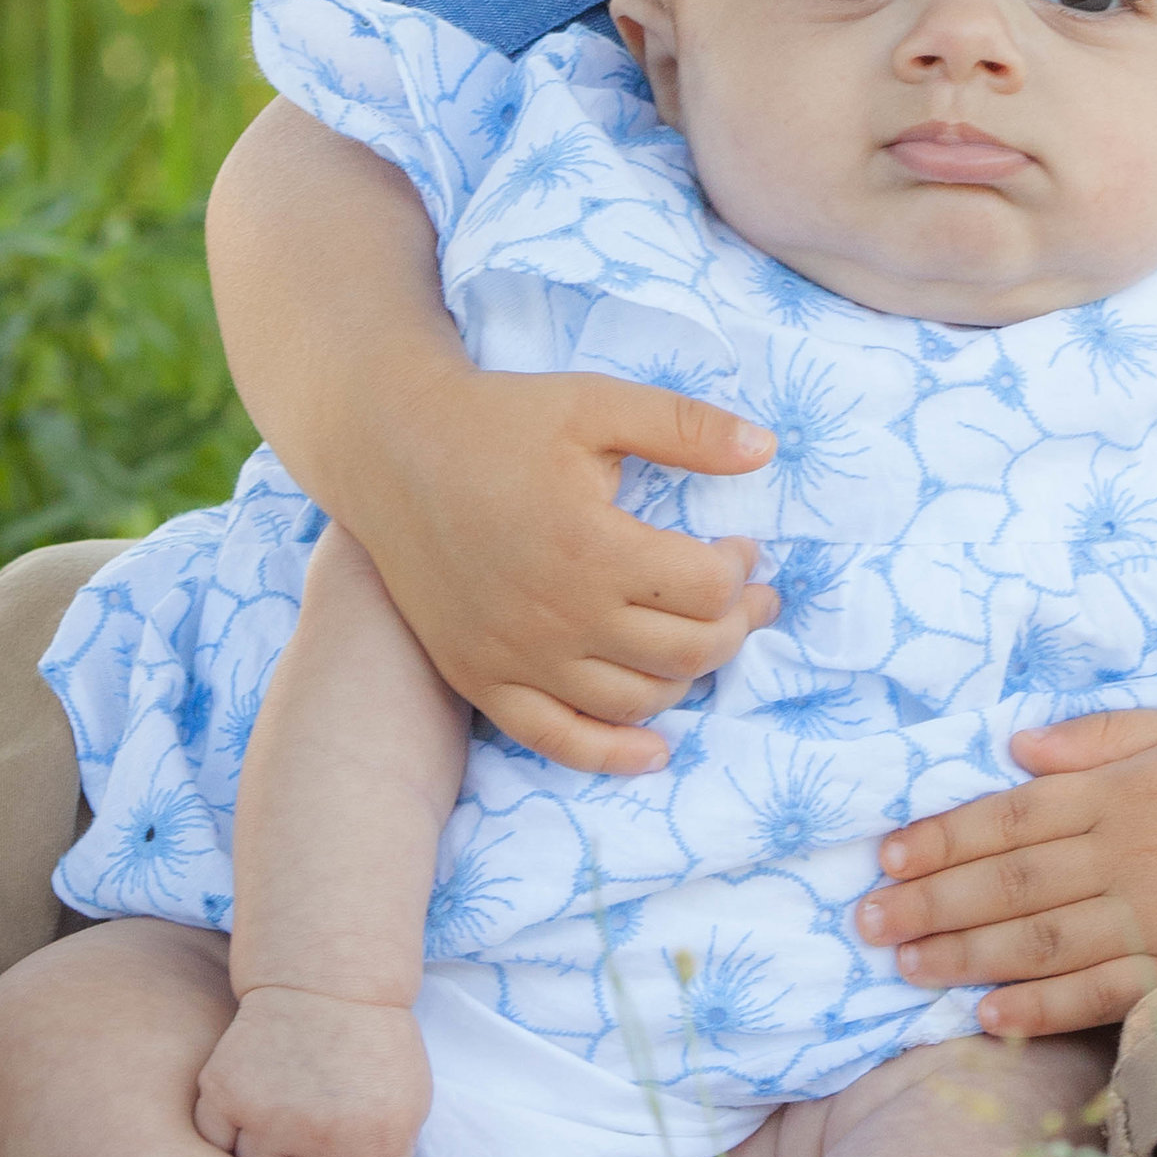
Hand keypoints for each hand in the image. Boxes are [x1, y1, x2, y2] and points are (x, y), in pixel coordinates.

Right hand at [193, 984, 431, 1156]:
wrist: (326, 979)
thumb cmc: (371, 1043)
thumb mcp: (407, 1102)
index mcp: (380, 1139)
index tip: (351, 1155)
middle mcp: (325, 1136)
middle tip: (315, 1117)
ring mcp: (271, 1118)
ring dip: (268, 1151)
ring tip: (284, 1109)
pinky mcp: (226, 1096)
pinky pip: (217, 1146)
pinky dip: (228, 1132)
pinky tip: (250, 1102)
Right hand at [349, 364, 777, 774]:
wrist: (391, 452)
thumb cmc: (498, 422)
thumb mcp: (595, 404)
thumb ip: (684, 427)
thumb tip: (765, 449)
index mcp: (592, 546)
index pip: (708, 590)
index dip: (741, 570)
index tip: (738, 546)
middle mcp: (558, 615)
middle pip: (688, 652)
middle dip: (736, 625)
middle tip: (746, 597)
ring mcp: (518, 657)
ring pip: (638, 701)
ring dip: (689, 677)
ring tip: (700, 637)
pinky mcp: (481, 679)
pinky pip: (560, 740)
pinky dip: (615, 753)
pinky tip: (654, 749)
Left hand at [856, 708, 1156, 1036]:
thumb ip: (1105, 736)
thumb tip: (1017, 749)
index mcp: (1133, 790)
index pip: (1016, 814)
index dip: (945, 836)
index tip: (888, 853)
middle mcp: (1138, 856)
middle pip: (1015, 883)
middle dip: (932, 902)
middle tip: (867, 920)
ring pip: (1044, 943)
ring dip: (965, 956)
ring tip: (903, 965)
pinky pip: (1103, 996)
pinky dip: (1040, 1009)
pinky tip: (987, 1015)